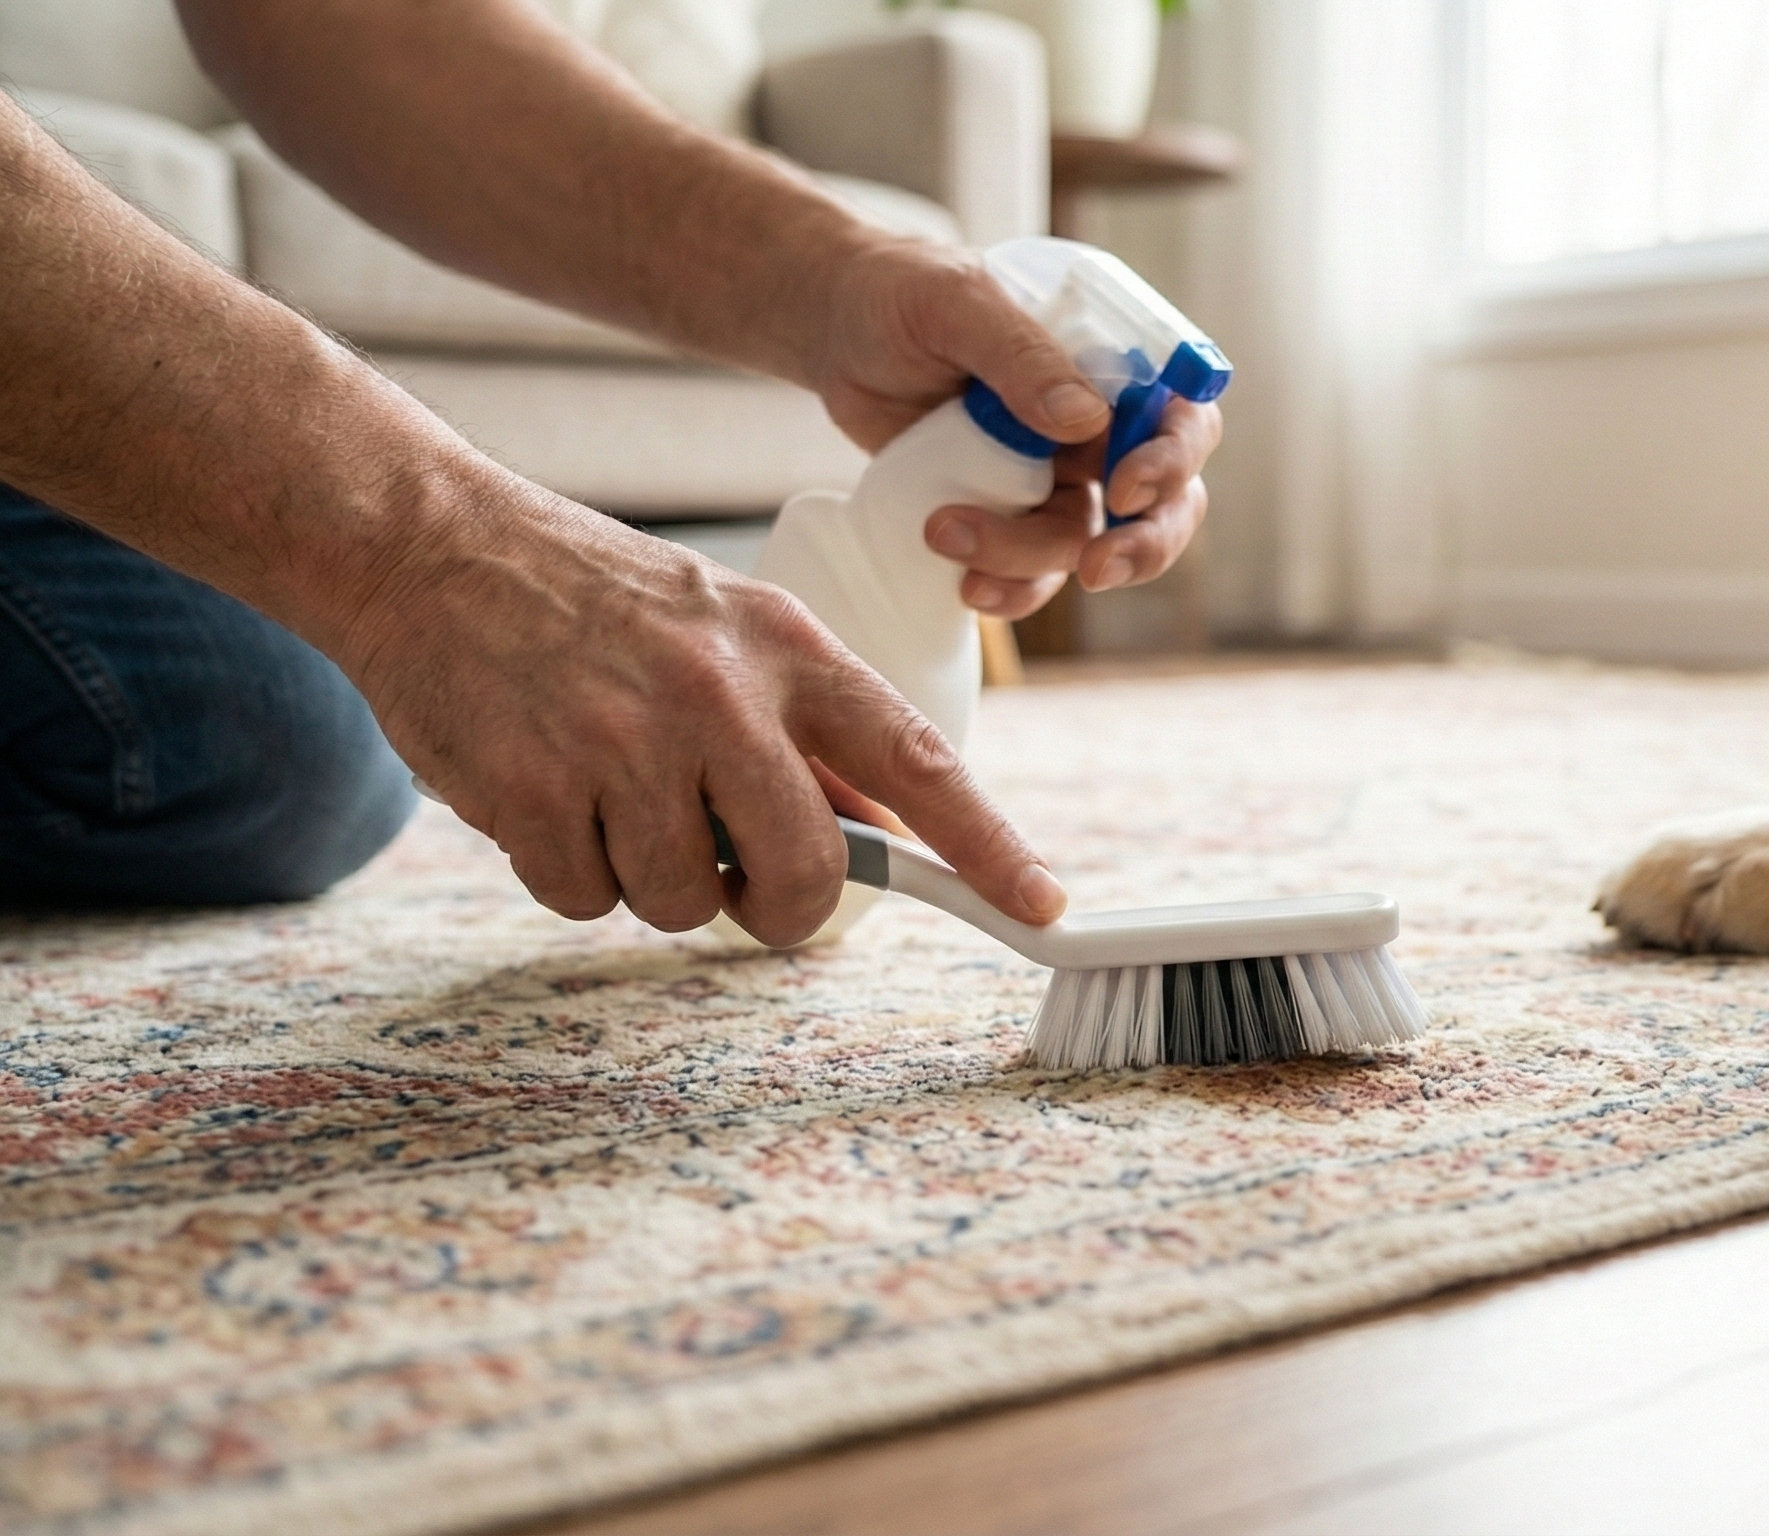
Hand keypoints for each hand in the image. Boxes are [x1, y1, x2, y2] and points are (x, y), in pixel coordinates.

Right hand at [344, 475, 1067, 946]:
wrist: (427, 545)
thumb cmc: (592, 601)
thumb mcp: (724, 629)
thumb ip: (804, 730)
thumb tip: (886, 840)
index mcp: (785, 648)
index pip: (914, 761)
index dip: (984, 845)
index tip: (1037, 905)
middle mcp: (718, 695)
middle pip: (804, 874)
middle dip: (775, 904)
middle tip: (734, 879)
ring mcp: (624, 743)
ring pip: (683, 899)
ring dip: (647, 877)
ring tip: (608, 789)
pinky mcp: (535, 790)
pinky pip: (584, 899)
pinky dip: (567, 872)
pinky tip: (546, 795)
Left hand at [808, 237, 1223, 618]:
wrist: (834, 329)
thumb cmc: (900, 293)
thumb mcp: (954, 303)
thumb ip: (1020, 354)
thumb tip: (1086, 420)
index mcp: (1110, 355)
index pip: (1182, 411)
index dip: (1173, 457)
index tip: (1123, 487)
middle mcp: (1100, 419)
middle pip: (1166, 497)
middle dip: (1143, 542)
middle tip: (1096, 569)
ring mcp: (1058, 471)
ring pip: (1088, 541)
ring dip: (1032, 559)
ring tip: (946, 535)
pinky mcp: (1010, 509)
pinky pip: (1034, 568)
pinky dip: (1010, 587)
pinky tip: (966, 584)